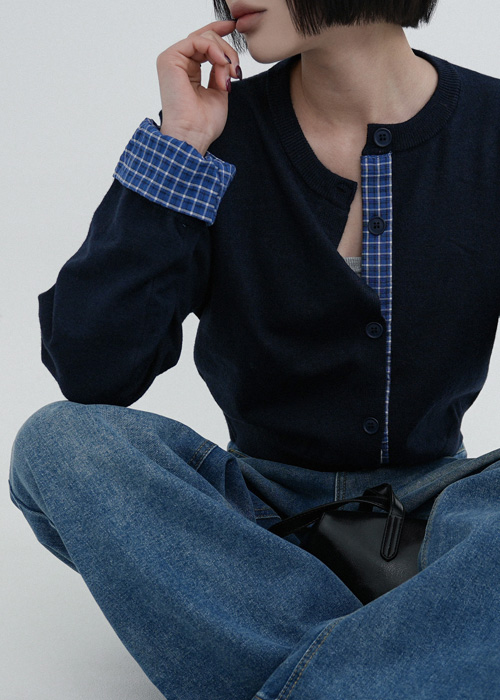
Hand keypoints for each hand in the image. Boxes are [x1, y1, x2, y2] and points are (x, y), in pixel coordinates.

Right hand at [156, 20, 240, 155]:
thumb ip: (220, 72)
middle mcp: (178, 63)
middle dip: (227, 50)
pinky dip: (214, 49)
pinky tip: (222, 64)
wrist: (193, 136)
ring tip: (229, 74)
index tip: (234, 27)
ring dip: (223, 53)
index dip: (219, 32)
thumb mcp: (219, 92)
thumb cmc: (204, 123)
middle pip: (206, 38)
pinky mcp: (169, 59)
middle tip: (236, 71)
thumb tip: (226, 58)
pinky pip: (197, 40)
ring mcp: (172, 60)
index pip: (203, 43)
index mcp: (187, 70)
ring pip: (203, 37)